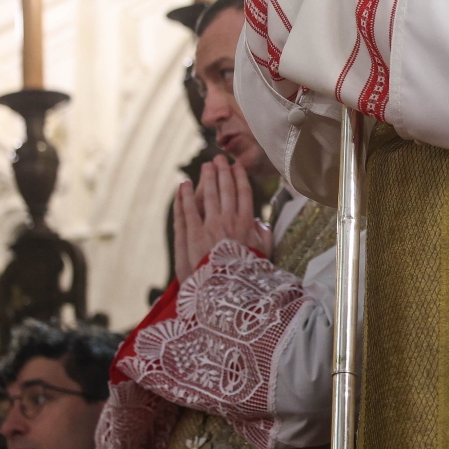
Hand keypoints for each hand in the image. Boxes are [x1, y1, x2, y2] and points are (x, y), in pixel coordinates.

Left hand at [172, 156, 271, 280]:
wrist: (226, 289)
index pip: (244, 195)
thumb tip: (263, 224)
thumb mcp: (262, 255)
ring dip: (207, 178)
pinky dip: (185, 196)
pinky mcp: (194, 234)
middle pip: (227, 190)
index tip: (238, 167)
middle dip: (223, 172)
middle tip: (220, 159)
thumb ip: (264, 237)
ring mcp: (211, 226)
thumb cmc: (246, 274)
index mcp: (247, 224)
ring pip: (209, 195)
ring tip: (206, 165)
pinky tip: (184, 184)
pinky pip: (189, 210)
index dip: (240, 178)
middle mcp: (230, 220)